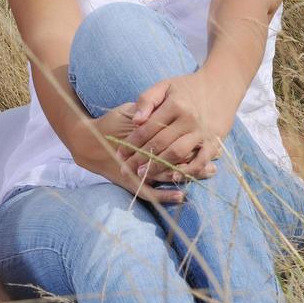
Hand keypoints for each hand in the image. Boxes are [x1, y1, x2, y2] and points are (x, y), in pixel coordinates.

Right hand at [65, 104, 201, 202]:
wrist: (86, 143)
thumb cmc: (110, 124)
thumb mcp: (125, 111)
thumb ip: (145, 108)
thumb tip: (168, 106)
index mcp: (141, 133)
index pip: (170, 136)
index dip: (190, 136)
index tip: (209, 136)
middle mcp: (140, 154)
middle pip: (172, 156)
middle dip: (196, 157)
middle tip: (216, 155)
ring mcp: (135, 170)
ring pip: (164, 175)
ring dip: (188, 175)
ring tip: (210, 172)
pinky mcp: (130, 182)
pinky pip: (149, 192)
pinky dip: (165, 196)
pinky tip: (181, 196)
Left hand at [120, 73, 236, 182]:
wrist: (222, 85)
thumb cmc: (187, 86)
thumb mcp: (165, 86)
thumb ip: (147, 100)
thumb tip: (136, 121)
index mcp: (175, 105)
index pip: (148, 128)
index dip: (131, 142)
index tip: (119, 153)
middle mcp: (189, 119)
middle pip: (160, 143)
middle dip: (140, 158)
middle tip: (125, 168)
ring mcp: (203, 132)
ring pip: (177, 153)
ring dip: (158, 166)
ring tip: (142, 174)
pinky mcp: (215, 142)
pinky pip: (200, 161)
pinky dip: (187, 171)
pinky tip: (172, 176)